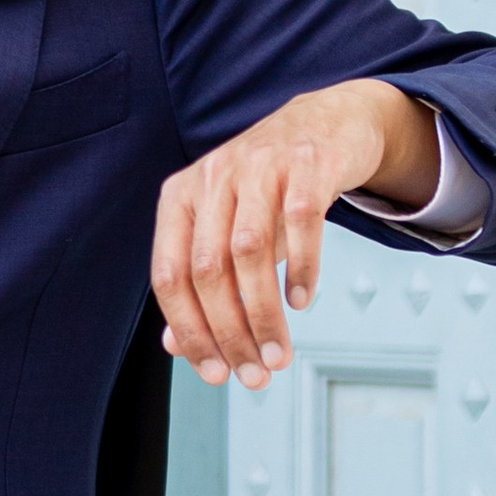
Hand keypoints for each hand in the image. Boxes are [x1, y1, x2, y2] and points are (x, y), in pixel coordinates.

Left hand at [153, 79, 438, 390]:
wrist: (326, 122)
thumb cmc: (268, 188)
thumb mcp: (224, 229)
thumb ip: (198, 283)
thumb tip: (176, 345)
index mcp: (180, 197)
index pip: (169, 275)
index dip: (189, 331)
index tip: (215, 373)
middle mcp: (212, 177)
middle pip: (208, 269)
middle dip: (230, 332)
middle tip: (255, 374)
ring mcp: (259, 165)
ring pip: (250, 251)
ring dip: (264, 313)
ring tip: (279, 352)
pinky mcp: (307, 161)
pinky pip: (302, 220)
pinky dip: (301, 266)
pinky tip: (301, 299)